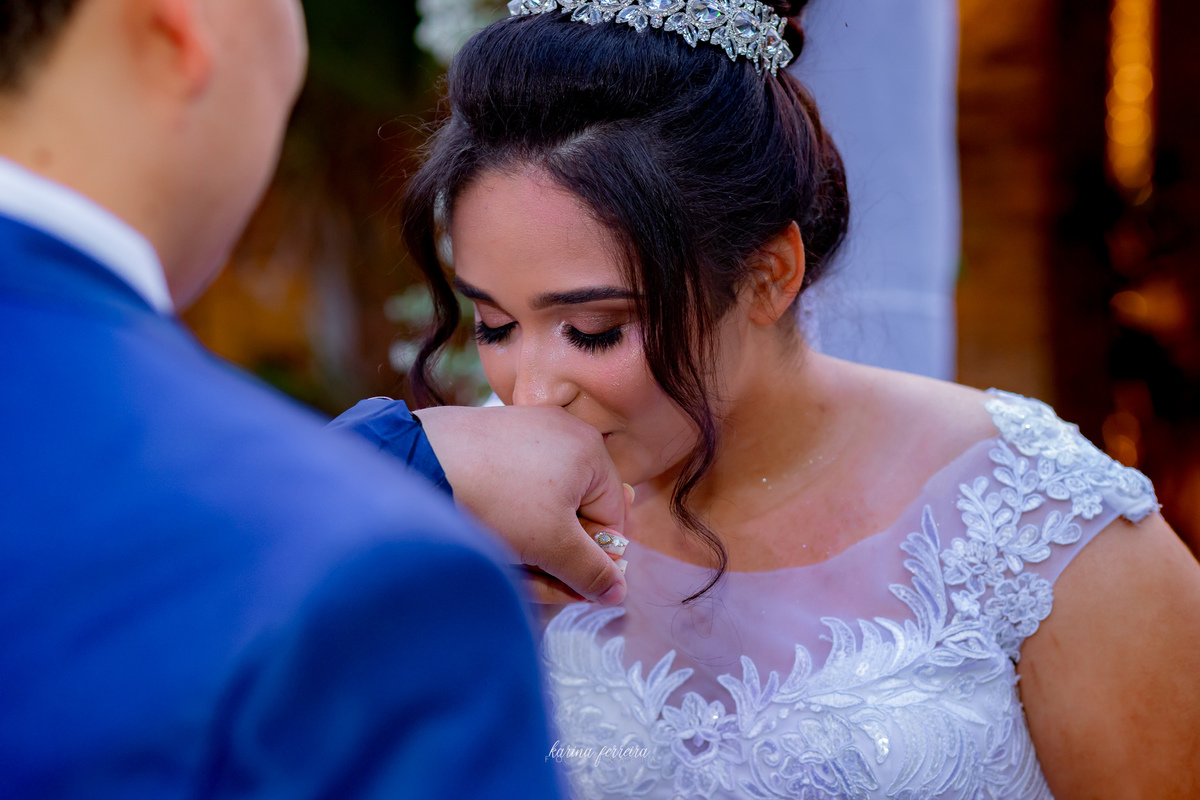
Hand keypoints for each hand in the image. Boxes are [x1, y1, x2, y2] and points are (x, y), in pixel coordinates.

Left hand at [414, 405, 629, 604]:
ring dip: (535, 538)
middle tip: (539, 581)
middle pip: (578, 508)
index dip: (595, 557)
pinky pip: (518, 482)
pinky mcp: (493, 436)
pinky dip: (511, 512)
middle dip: (561, 551)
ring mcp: (526, 429)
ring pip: (546, 500)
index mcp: (590, 451)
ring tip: (511, 561)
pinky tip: (491, 530)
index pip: (612, 518)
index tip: (573, 585)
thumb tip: (618, 590)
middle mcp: (564, 431)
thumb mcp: (553, 546)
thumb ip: (591, 571)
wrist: (420, 464)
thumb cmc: (496, 500)